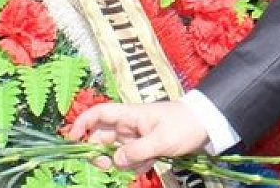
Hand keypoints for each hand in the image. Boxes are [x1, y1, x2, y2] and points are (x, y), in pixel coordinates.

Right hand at [67, 101, 208, 173]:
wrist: (207, 126)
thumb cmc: (184, 125)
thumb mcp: (161, 140)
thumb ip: (136, 151)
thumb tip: (115, 161)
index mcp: (130, 114)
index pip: (99, 113)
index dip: (82, 123)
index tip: (72, 139)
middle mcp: (129, 125)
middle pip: (102, 137)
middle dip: (103, 153)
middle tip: (109, 165)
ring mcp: (136, 136)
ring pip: (117, 152)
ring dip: (125, 162)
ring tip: (145, 162)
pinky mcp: (145, 146)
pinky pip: (130, 159)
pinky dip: (136, 164)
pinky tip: (151, 162)